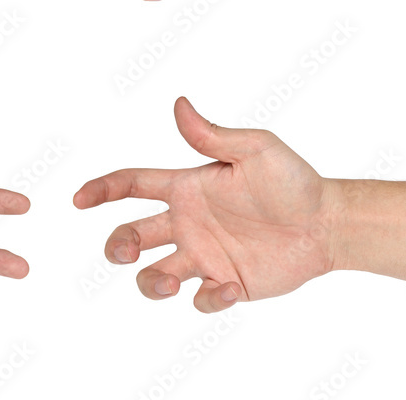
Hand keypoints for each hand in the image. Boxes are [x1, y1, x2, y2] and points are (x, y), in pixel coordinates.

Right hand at [73, 98, 337, 311]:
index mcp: (186, 186)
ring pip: (153, 276)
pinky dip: (207, 300)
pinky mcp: (226, 284)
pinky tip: (231, 287)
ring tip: (169, 281)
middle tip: (125, 251)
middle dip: (116, 245)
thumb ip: (212, 135)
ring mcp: (204, 255)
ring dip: (150, 282)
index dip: (102, 190)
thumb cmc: (292, 179)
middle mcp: (188, 222)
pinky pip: (201, 300)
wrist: (328, 223)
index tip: (78, 200)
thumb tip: (179, 103)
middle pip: (131, 235)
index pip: (133, 185)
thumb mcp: (254, 148)